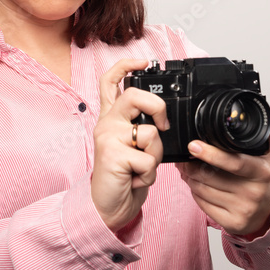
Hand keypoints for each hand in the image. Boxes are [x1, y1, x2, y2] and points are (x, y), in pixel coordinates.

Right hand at [91, 59, 169, 231]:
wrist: (107, 207)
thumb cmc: (123, 177)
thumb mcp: (133, 147)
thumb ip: (141, 129)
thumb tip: (162, 121)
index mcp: (111, 119)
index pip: (111, 81)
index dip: (127, 65)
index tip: (143, 61)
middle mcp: (107, 124)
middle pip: (134, 96)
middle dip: (158, 108)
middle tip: (163, 126)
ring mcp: (108, 138)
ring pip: (151, 134)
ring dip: (155, 157)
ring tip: (141, 168)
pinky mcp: (112, 155)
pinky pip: (148, 161)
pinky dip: (149, 176)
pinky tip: (134, 180)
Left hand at [176, 115, 269, 237]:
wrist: (269, 211)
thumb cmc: (264, 178)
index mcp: (261, 173)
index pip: (233, 163)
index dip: (211, 154)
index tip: (193, 145)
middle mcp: (253, 193)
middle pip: (209, 176)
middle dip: (191, 165)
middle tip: (185, 157)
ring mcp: (242, 210)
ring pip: (202, 190)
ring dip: (190, 178)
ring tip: (189, 170)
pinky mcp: (231, 224)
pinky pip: (202, 205)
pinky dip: (195, 193)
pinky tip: (198, 186)